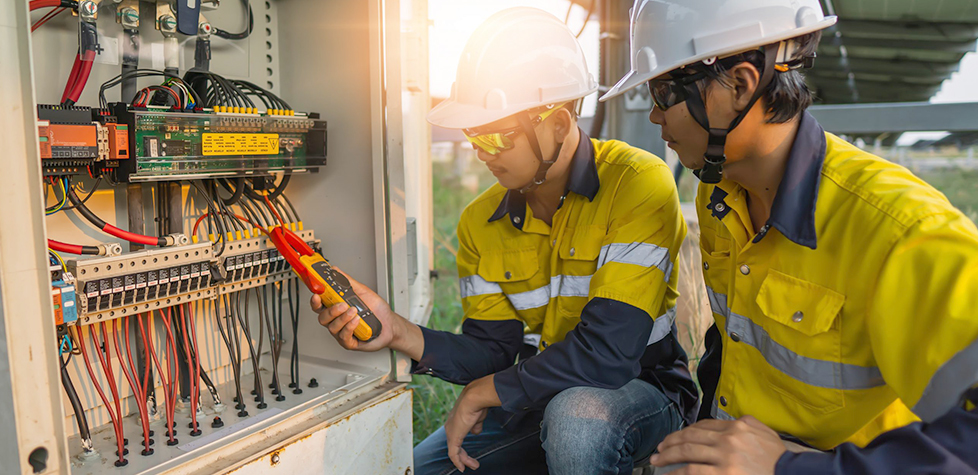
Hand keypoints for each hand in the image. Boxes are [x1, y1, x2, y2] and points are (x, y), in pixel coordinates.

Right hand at [310, 267, 396, 351]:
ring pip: (332, 327)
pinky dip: (349, 327)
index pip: (319, 305)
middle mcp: (337, 321)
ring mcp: (342, 332)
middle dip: (331, 311)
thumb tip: (335, 270)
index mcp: (336, 308)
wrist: (390, 324)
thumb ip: (347, 281)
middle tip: (342, 305)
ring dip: (342, 318)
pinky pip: (343, 336)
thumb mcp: (362, 291)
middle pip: (322, 318)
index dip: (315, 301)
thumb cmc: (376, 310)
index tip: (316, 295)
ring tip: (354, 311)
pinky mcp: (350, 342)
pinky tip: (356, 321)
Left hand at [444, 375, 500, 471]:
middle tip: (474, 464)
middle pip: (455, 445)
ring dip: (464, 460)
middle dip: (464, 456)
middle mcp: (449, 427)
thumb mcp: (477, 417)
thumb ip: (476, 426)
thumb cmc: (477, 404)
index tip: (469, 454)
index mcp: (455, 420)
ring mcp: (450, 433)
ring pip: (455, 451)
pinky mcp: (453, 438)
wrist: (474, 399)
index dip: (462, 446)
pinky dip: (458, 462)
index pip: (457, 436)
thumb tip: (476, 431)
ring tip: (474, 465)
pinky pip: (453, 454)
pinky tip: (462, 468)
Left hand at [649, 416, 786, 474]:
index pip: (703, 426)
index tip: (675, 438)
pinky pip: (692, 472)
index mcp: (737, 426)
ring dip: (667, 457)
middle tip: (658, 449)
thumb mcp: (765, 432)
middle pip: (690, 437)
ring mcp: (725, 457)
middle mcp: (728, 439)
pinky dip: (677, 473)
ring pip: (687, 453)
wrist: (792, 474)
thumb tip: (731, 421)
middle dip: (670, 443)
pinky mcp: (723, 474)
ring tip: (656, 462)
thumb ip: (747, 424)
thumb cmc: (780, 459)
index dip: (685, 432)